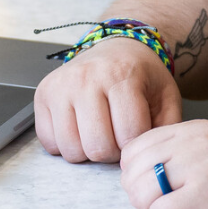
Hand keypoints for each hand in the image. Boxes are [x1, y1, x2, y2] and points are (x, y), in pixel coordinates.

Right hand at [34, 37, 181, 162]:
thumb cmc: (141, 76)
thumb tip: (151, 160)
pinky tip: (78, 131)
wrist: (117, 48)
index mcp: (120, 76)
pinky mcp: (42, 94)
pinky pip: (48, 142)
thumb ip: (164, 129)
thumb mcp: (166, 97)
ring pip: (71, 148)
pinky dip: (64, 145)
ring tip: (97, 136)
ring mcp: (59, 86)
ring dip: (87, 152)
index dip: (135, 146)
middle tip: (116, 139)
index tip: (136, 137)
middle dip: (111, 153)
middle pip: (97, 147)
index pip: (128, 135)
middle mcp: (85, 78)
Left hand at [119, 119, 207, 208]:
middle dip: (144, 200)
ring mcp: (203, 165)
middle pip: (132, 171)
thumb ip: (175, 157)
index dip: (139, 179)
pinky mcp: (206, 194)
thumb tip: (131, 172)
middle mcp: (197, 140)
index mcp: (195, 130)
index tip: (163, 195)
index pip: (134, 149)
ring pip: (141, 193)